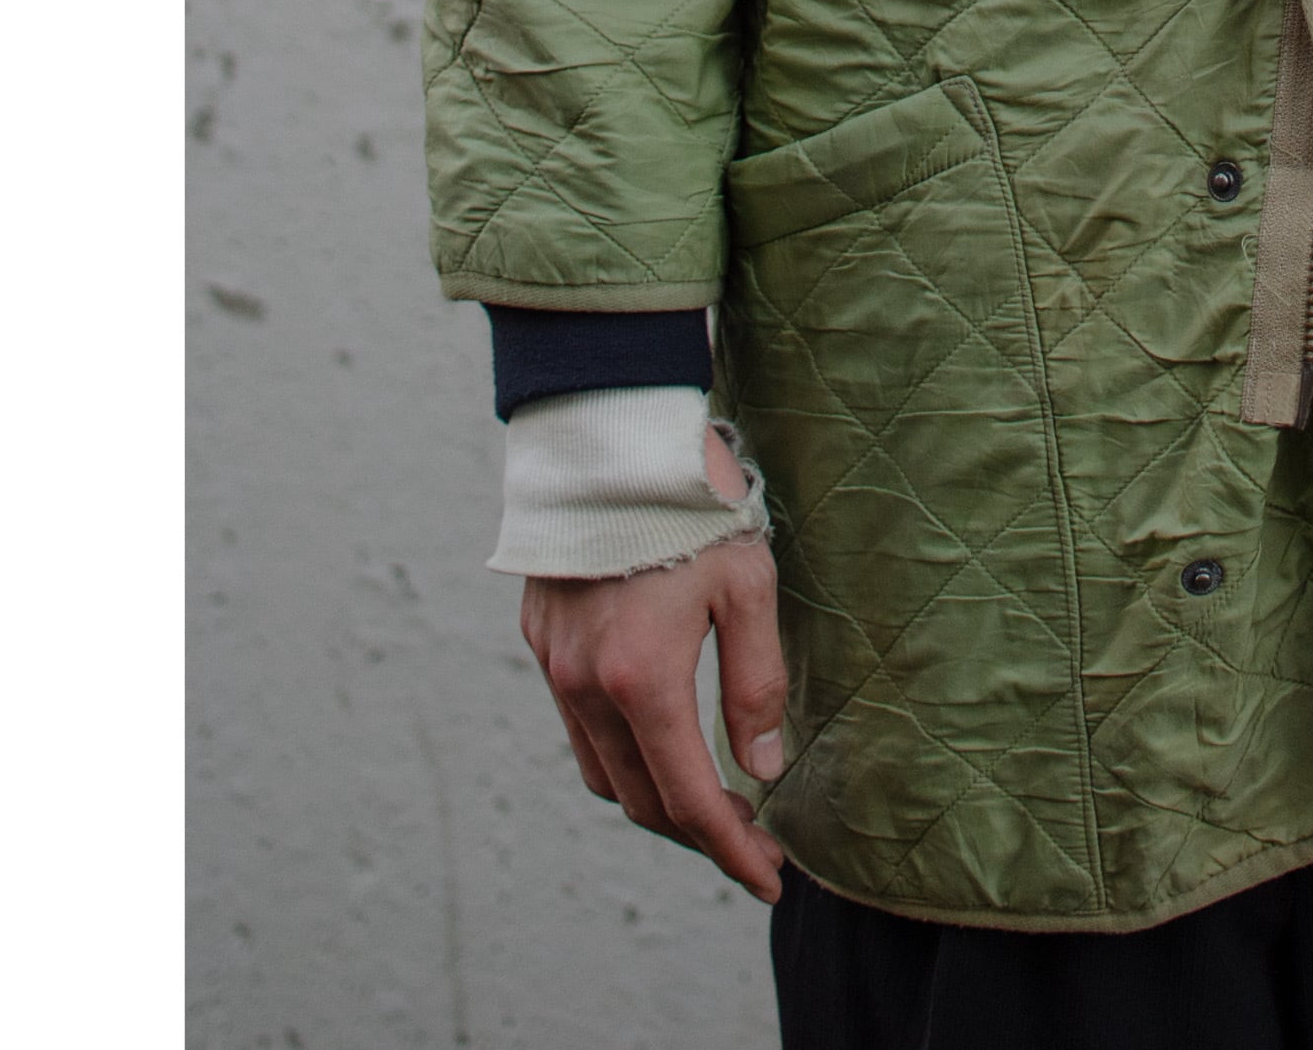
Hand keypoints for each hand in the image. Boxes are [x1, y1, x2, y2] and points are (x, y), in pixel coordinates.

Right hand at [521, 518, 788, 903]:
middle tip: (750, 841)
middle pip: (640, 800)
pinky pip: (578, 725)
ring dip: (655, 796)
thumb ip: (756, 681)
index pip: (687, 800)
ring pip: (602, 771)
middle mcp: (586, 686)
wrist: (609, 436)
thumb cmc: (689, 502)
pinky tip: (659, 736)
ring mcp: (556, 665)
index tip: (768, 876)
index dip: (731, 849)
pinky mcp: (543, 639)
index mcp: (641, 679)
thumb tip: (762, 767)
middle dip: (697, 833)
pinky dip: (621, 751)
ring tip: (710, 798)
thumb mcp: (748, 584)